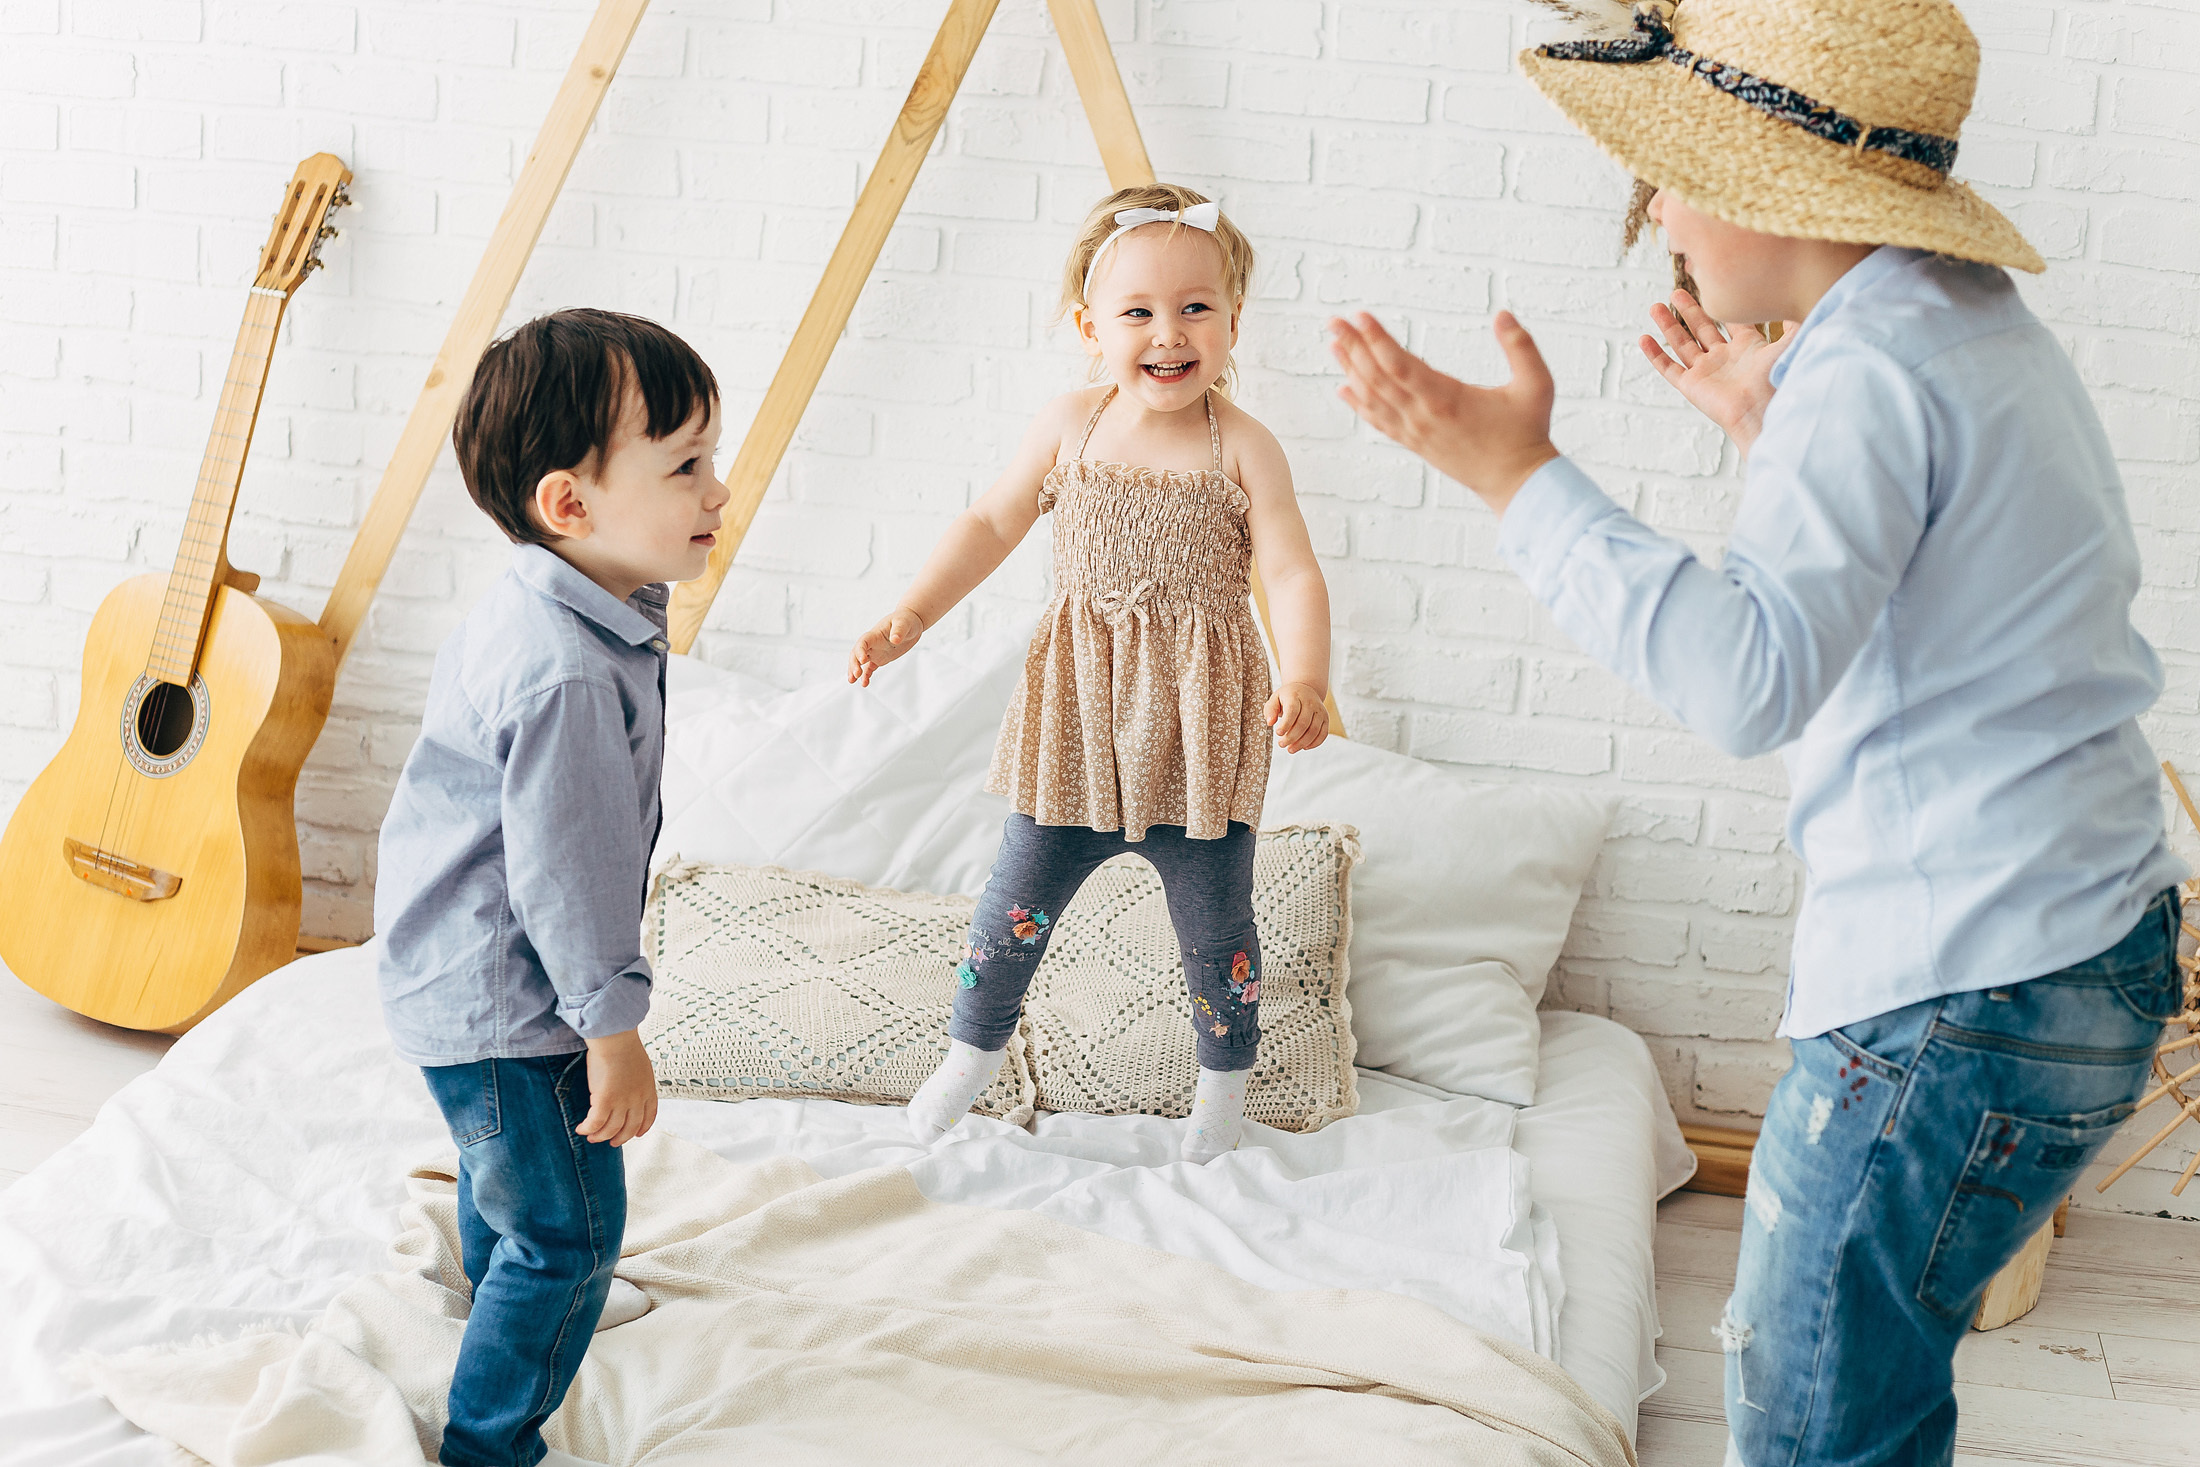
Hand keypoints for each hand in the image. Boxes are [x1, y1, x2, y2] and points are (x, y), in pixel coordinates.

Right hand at [577, 1030, 657, 1146]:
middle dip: (620, 1138)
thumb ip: (638, 1080)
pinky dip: (587, 1129)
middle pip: (630, 1128)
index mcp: (648, 1090)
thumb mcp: (641, 1065)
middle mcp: (637, 1100)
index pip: (649, 1116)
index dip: (642, 1128)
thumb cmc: (624, 1045)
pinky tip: (581, 1129)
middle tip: (611, 1142)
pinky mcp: (604, 1101)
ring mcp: (622, 1102)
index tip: (637, 1134)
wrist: (616, 1038)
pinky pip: (595, 1123)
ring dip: (600, 1136)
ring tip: (592, 1137)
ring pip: (611, 1129)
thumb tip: (630, 1084)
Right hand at [847, 607, 925, 686]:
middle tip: (856, 675)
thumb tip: (895, 640)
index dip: (860, 651)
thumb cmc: (906, 619)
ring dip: (855, 671)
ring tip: (852, 681)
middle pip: (856, 653)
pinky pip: (870, 668)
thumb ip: (899, 631)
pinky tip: (865, 683)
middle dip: (854, 664)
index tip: (863, 660)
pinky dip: (866, 675)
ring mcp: (875, 651)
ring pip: (860, 662)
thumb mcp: (904, 623)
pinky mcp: (880, 658)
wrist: (911, 623)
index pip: (863, 642)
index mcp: (875, 634)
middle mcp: (872, 643)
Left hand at [1266, 682, 1329, 753]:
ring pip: (1314, 730)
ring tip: (1291, 749)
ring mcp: (1320, 711)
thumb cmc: (1288, 697)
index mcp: (1296, 696)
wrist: (1306, 689)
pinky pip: (1323, 733)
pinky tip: (1304, 747)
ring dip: (1302, 743)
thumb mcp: (1275, 698)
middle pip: (1303, 723)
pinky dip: (1314, 743)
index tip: (1278, 733)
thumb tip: (1270, 722)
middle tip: (1282, 744)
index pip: (1292, 711)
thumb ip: (1270, 710)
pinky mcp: (1325, 719)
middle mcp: (1310, 703)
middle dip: (1292, 737)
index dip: (1286, 724)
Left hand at [1329, 311, 1559, 515]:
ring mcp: (1416, 432)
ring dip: (1351, 369)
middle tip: (1334, 322)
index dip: (1376, 339)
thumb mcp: (1536, 385)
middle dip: (1354, 346)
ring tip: (1334, 345)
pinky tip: (1344, 388)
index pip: (1400, 364)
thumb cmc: (1527, 433)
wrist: (1516, 483)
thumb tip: (1502, 314)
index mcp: (1447, 398)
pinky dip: (1359, 404)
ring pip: (1374, 398)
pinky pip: (1379, 421)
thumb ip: (1521, 346)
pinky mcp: (1416, 443)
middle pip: (1377, 377)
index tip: (1360, 316)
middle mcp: (1423, 415)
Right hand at [1637, 289, 1790, 454]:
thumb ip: (1796, 322)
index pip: (1733, 321)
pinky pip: (1668, 368)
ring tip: (1656, 306)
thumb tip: (1810, 294)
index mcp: (1748, 348)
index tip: (1713, 284)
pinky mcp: (1691, 386)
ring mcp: (1706, 372)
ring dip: (1668, 326)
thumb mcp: (1790, 343)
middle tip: (1678, 291)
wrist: (1762, 412)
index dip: (1724, 304)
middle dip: (1690, 310)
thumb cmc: (1778, 380)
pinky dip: (1655, 355)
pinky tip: (1644, 339)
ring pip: (1682, 344)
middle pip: (1703, 329)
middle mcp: (1725, 358)